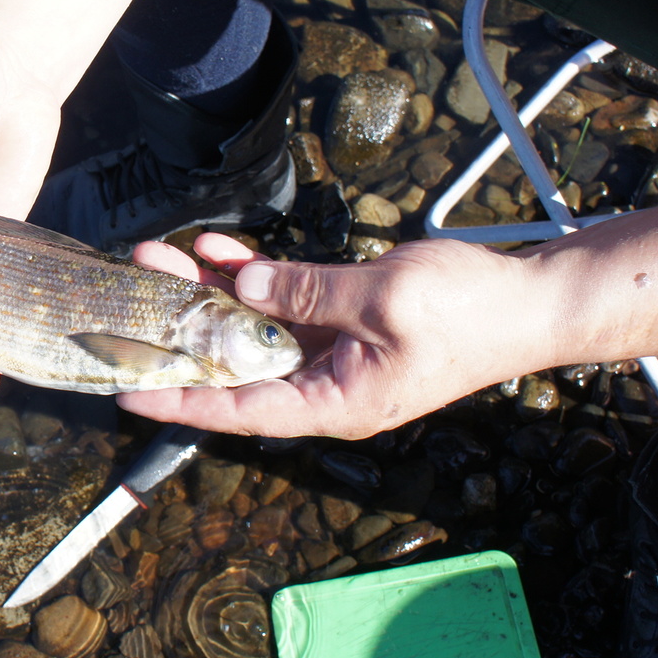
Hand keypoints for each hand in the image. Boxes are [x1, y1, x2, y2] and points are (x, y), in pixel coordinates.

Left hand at [117, 233, 547, 438]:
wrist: (530, 300)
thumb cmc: (467, 312)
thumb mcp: (379, 300)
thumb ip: (307, 294)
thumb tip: (245, 285)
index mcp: (332, 402)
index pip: (236, 409)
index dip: (178, 400)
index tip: (126, 392)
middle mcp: (324, 386)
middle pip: (235, 363)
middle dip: (183, 324)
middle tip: (136, 282)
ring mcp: (334, 356)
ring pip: (253, 327)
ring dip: (210, 291)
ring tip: (161, 254)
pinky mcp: (346, 323)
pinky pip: (286, 303)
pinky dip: (253, 276)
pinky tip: (218, 248)